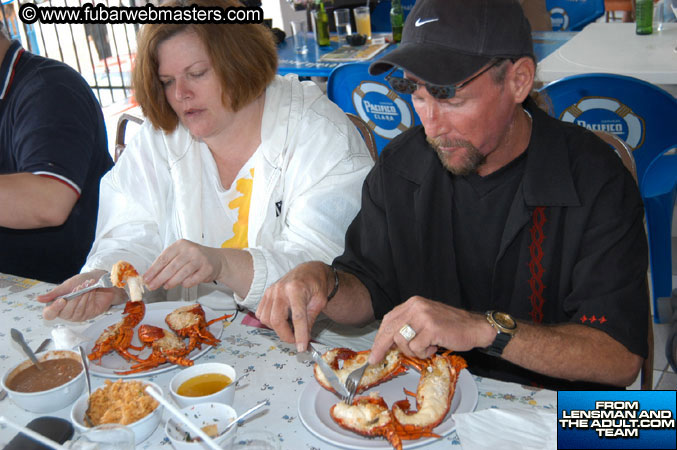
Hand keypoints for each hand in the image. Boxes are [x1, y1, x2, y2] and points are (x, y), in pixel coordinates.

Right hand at [38, 270, 121, 320]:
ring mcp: (78, 315)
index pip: (49, 314)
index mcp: (57, 304)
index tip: (62, 300)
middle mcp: (67, 312)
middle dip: (74, 298)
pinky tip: (92, 290)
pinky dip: (89, 297)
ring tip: (87, 285)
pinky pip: (87, 309)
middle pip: (65, 313)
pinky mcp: (89, 314)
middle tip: (79, 286)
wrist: (101, 279)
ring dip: (83, 296)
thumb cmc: (83, 281)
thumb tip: (38, 299)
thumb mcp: (67, 285)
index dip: (54, 309)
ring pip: (77, 310)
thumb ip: (54, 293)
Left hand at [144, 239, 222, 290]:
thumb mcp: (180, 255)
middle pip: (171, 266)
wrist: (216, 259)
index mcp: (180, 245)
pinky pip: (193, 279)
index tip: (146, 278)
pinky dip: (186, 283)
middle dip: (159, 278)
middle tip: (152, 286)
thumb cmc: (195, 258)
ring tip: (166, 286)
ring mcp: (200, 259)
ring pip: (182, 273)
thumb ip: (168, 263)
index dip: (153, 269)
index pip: (163, 258)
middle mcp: (190, 250)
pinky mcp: (207, 269)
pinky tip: (183, 284)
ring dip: (172, 282)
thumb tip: (152, 276)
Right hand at [256, 261, 332, 351]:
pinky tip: (282, 320)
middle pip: (277, 320)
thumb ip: (310, 320)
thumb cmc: (316, 285)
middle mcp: (280, 289)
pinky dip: (270, 322)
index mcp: (296, 289)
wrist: (309, 271)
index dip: (299, 334)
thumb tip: (303, 339)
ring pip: (267, 319)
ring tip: (291, 328)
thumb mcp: (320, 302)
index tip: (302, 347)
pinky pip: (261, 314)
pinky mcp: (266, 294)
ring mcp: (270, 291)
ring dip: (278, 329)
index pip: (297, 317)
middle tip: (297, 341)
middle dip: (286, 335)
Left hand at [368, 296, 491, 364]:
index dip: (380, 337)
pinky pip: (416, 347)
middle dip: (381, 347)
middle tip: (375, 360)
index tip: (375, 351)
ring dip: (412, 351)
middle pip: (390, 329)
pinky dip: (424, 353)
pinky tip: (434, 347)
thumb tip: (388, 343)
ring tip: (426, 348)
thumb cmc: (451, 327)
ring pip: (402, 340)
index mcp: (413, 303)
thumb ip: (408, 326)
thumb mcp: (425, 320)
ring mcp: (423, 316)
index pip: (389, 320)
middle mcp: (416, 307)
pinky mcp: (431, 328)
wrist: (475, 328)